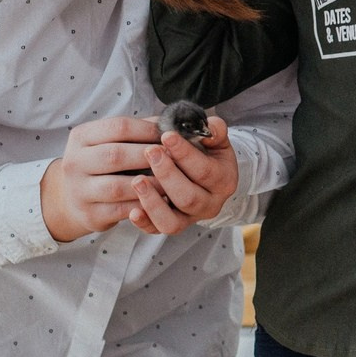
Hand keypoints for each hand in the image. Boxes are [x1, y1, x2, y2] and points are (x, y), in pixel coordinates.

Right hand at [38, 116, 163, 242]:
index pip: (118, 127)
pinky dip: (143, 206)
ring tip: (171, 182)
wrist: (74, 198)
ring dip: (149, 184)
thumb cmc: (101, 163)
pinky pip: (120, 210)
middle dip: (149, 156)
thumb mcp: (109, 141)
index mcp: (81, 137)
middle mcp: (74, 162)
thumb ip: (138, 131)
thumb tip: (172, 122)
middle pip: (116, 155)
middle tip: (175, 158)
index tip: (170, 135)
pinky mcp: (89, 214)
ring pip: (117, 186)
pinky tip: (160, 201)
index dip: (148, 130)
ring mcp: (79, 190)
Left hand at [129, 113, 239, 235]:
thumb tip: (210, 126)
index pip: (204, 171)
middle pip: (188, 197)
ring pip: (172, 221)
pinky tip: (132, 210)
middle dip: (167, 174)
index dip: (185, 154)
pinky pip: (157, 230)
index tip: (166, 136)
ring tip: (137, 180)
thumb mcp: (216, 140)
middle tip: (150, 152)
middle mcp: (209, 204)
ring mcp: (190, 218)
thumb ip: (215, 131)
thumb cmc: (208, 153)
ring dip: (153, 201)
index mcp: (223, 181)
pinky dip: (144, 222)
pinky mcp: (173, 225)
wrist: (207, 175)